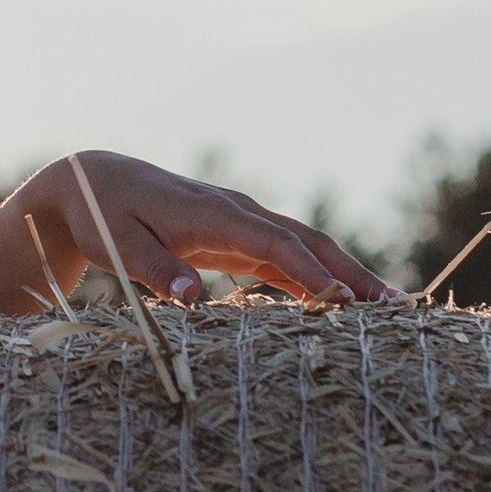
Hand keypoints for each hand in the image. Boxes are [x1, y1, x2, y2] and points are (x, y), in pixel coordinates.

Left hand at [18, 152, 394, 305]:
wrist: (93, 182)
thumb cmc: (102, 216)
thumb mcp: (117, 244)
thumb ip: (154, 270)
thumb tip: (189, 299)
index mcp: (214, 213)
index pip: (276, 243)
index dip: (312, 272)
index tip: (346, 302)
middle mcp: (237, 212)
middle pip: (307, 241)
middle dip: (352, 272)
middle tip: (397, 307)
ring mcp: (241, 222)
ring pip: (304, 247)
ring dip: (344, 274)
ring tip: (389, 309)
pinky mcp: (235, 236)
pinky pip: (285, 257)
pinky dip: (316, 277)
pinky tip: (343, 304)